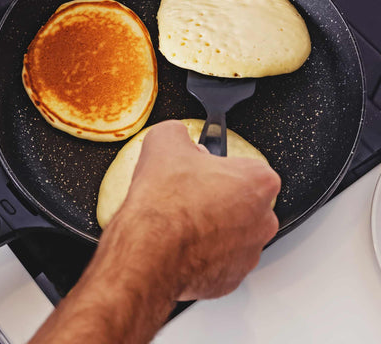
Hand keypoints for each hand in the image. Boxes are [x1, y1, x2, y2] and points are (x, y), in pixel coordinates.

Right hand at [118, 120, 280, 300]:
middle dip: (218, 195)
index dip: (216, 165)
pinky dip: (202, 251)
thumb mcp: (164, 140)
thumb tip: (176, 135)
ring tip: (178, 220)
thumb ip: (179, 131)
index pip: (243, 165)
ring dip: (211, 224)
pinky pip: (219, 258)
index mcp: (257, 181)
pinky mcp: (230, 279)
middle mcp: (262, 219)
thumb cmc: (164, 203)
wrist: (147, 252)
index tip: (199, 169)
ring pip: (232, 231)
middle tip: (187, 193)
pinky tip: (179, 243)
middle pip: (242, 199)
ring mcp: (248, 252)